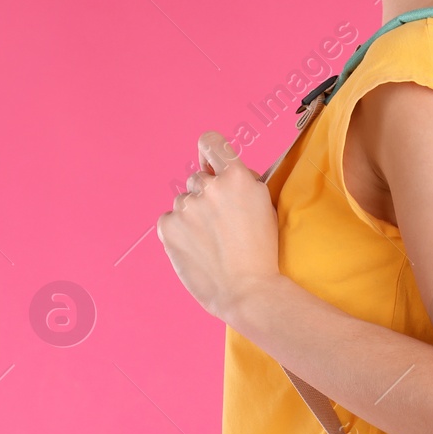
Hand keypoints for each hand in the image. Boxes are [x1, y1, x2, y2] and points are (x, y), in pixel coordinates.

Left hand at [157, 131, 282, 327]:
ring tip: (211, 242)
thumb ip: (242, 182)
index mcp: (235, 176)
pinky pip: (170, 220)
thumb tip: (219, 169)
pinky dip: (179, 232)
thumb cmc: (261, 252)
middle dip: (207, 196)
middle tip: (222, 225)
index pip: (210, 142)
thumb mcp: (264, 205)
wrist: (248, 291)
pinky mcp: (168, 227)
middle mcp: (208, 186)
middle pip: (198, 179)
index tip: (210, 163)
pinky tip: (197, 248)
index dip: (210, 152)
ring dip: (193, 215)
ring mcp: (186, 206)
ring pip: (184, 201)